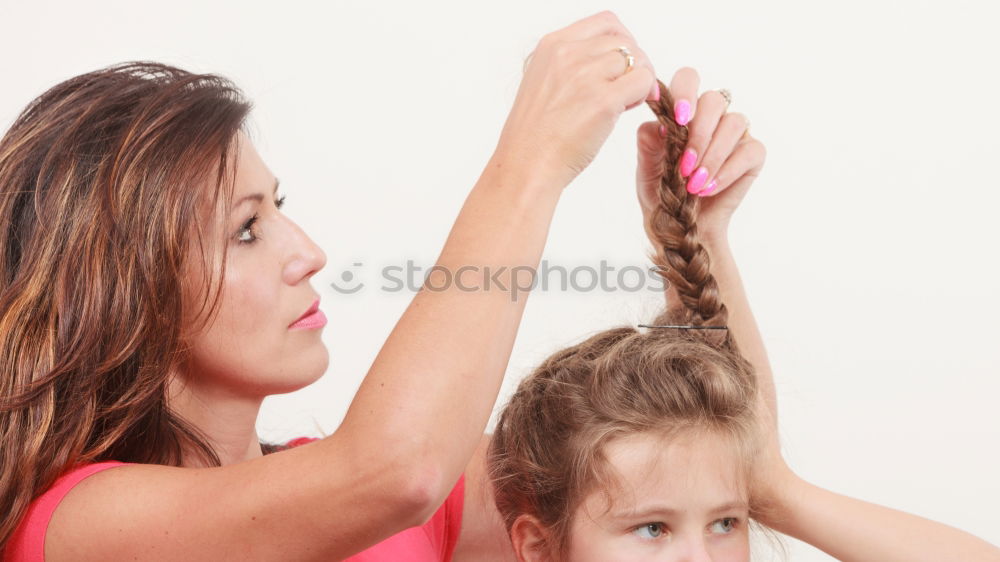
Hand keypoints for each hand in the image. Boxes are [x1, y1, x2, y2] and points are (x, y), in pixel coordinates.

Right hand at [495, 10, 658, 189]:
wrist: (526, 165)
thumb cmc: (535, 135)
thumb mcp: (544, 83)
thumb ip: (572, 64)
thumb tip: (612, 61)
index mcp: (552, 45)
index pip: (606, 23)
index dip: (622, 41)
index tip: (621, 64)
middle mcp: (568, 53)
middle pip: (624, 41)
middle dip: (633, 64)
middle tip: (626, 89)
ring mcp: (585, 75)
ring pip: (638, 60)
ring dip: (638, 80)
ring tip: (623, 102)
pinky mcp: (603, 100)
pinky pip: (644, 82)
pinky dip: (643, 95)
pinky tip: (625, 110)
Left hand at [636, 67, 765, 239]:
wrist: (680, 223)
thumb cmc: (662, 190)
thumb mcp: (646, 169)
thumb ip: (648, 144)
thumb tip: (658, 124)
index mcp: (685, 110)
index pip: (688, 79)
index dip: (685, 92)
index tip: (678, 118)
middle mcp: (713, 116)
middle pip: (714, 100)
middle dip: (698, 134)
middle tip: (683, 166)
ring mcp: (735, 133)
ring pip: (733, 123)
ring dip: (712, 155)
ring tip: (693, 183)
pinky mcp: (753, 153)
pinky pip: (749, 150)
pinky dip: (726, 171)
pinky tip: (708, 188)